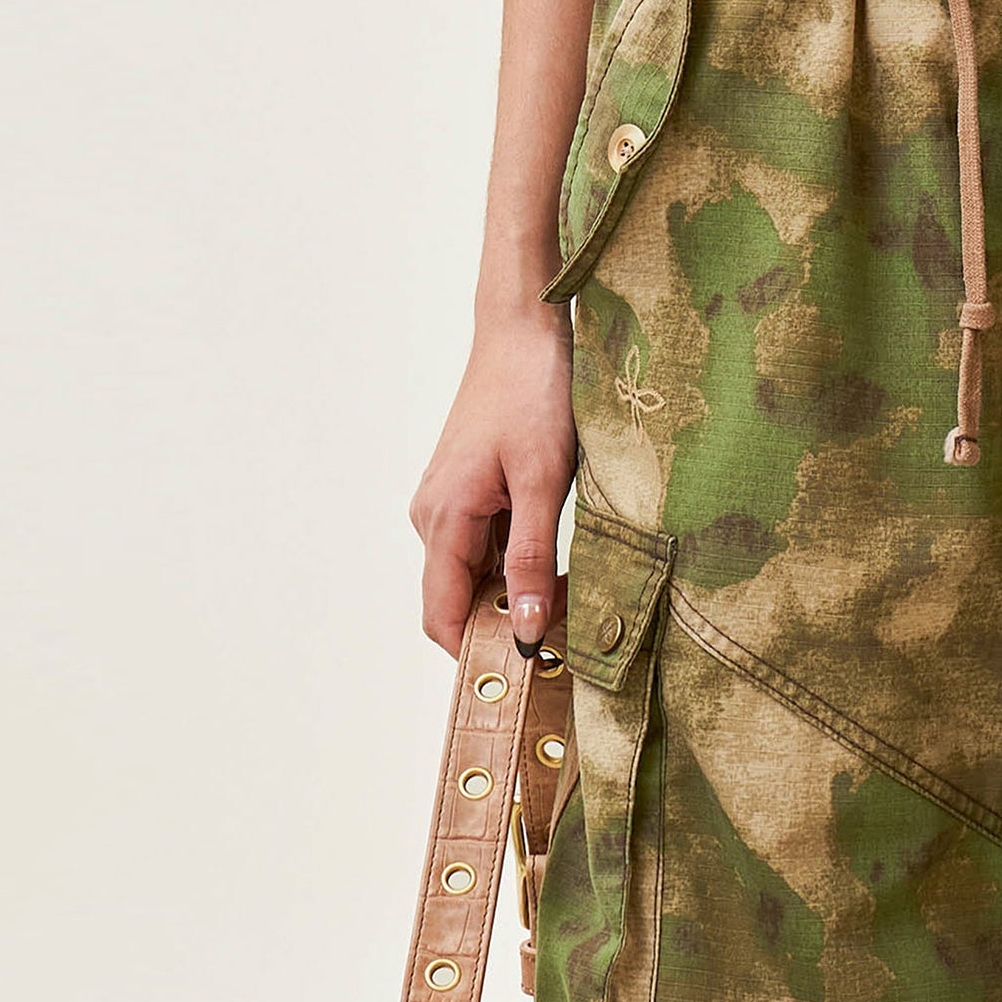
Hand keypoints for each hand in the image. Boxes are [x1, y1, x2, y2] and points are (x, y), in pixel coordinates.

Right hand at [409, 302, 575, 655]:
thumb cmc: (532, 391)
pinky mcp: (465, 487)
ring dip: (511, 590)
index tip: (525, 673)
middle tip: (561, 637)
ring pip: (473, 571)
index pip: (442, 617)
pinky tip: (554, 556)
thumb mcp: (545, 480)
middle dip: (501, 623)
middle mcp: (433, 515)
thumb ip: (532, 558)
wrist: (522, 328)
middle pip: (457, 599)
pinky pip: (482, 542)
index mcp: (443, 518)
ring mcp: (447, 500)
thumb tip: (522, 631)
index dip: (477, 653)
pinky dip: (513, 560)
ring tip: (567, 596)